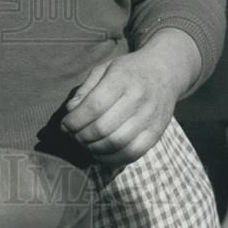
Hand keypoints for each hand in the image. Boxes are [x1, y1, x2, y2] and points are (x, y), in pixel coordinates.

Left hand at [60, 35, 196, 165]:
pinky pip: (133, 154)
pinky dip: (113, 159)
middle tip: (72, 136)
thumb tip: (70, 111)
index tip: (64, 125)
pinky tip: (100, 154)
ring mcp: (150, 117)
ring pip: (117, 143)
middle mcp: (138, 98)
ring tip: (85, 144)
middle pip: (103, 127)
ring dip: (94, 149)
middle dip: (81, 136)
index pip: (94, 106)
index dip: (75, 120)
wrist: (164, 71)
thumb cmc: (128, 70)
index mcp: (122, 78)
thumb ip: (85, 89)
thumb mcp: (104, 69)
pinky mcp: (157, 132)